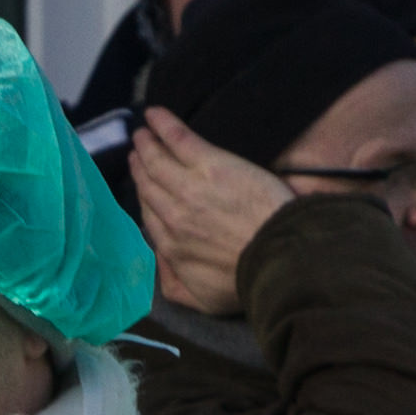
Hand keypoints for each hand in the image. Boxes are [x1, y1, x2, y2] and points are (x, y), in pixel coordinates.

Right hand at [133, 106, 294, 314]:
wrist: (277, 254)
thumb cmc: (248, 280)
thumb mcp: (204, 300)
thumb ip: (175, 286)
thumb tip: (161, 263)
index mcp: (171, 246)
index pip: (151, 217)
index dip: (146, 197)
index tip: (144, 186)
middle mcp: (172, 214)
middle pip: (150, 186)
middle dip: (141, 168)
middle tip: (138, 153)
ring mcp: (188, 185)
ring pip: (158, 160)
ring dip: (147, 144)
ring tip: (142, 134)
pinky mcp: (209, 162)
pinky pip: (178, 139)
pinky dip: (164, 125)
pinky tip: (153, 114)